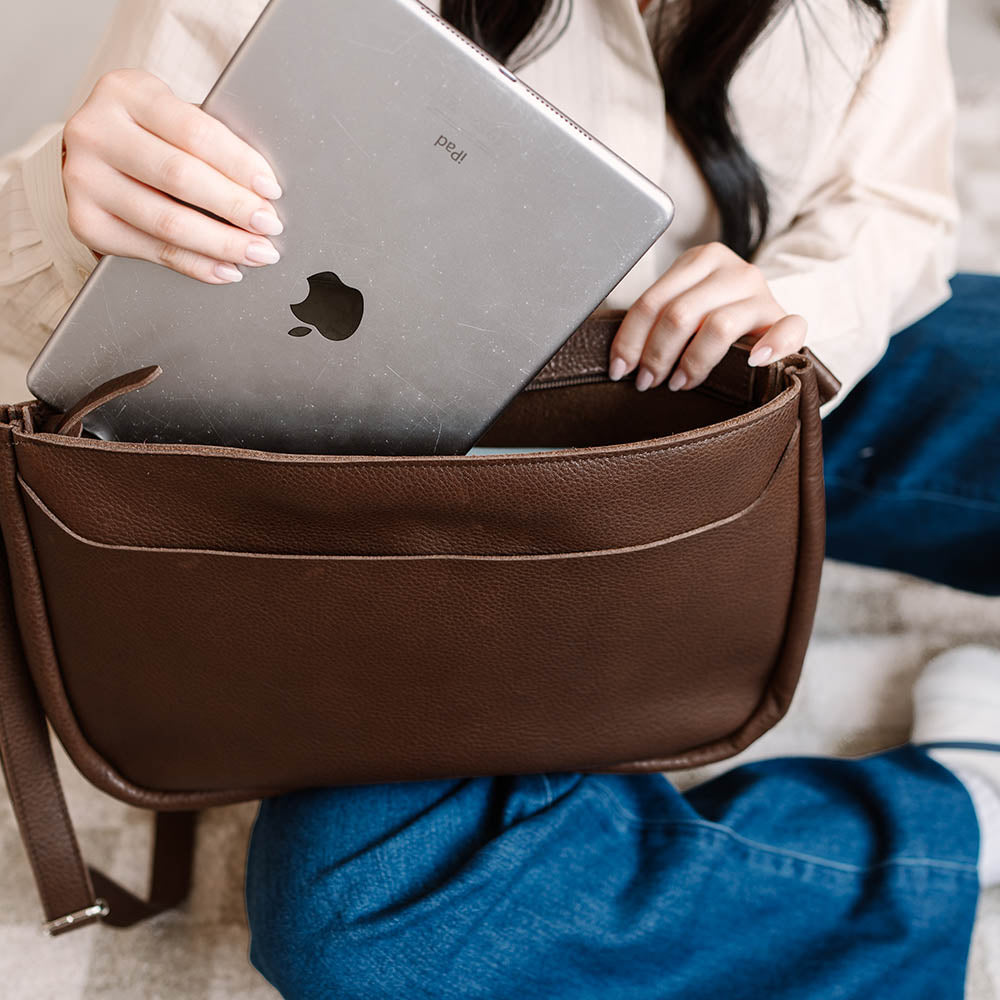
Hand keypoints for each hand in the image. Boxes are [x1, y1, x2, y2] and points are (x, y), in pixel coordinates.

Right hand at [61, 68, 284, 284]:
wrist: (95, 154)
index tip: (271, 190)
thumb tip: (265, 189)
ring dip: (222, 243)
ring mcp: (82, 179)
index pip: (196, 132)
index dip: (240, 165)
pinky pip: (153, 250)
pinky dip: (197, 265)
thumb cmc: (150, 135)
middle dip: (235, 207)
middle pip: (181, 178)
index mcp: (126, 92)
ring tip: (256, 252)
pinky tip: (225, 269)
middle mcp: (95, 132)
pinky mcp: (85, 221)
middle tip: (269, 226)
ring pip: (168, 222)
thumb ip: (209, 141)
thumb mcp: (173, 117)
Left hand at [607, 242, 807, 390]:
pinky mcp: (785, 317)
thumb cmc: (714, 315)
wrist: (765, 313)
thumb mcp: (685, 302)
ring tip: (678, 383)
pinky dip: (771, 347)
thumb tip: (621, 360)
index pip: (653, 301)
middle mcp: (734, 270)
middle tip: (646, 382)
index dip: (630, 339)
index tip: (619, 369)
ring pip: (717, 327)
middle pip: (679, 315)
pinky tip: (752, 362)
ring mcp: (762, 292)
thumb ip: (660, 317)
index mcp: (701, 259)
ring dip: (692, 362)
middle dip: (655, 355)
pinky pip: (786, 330)